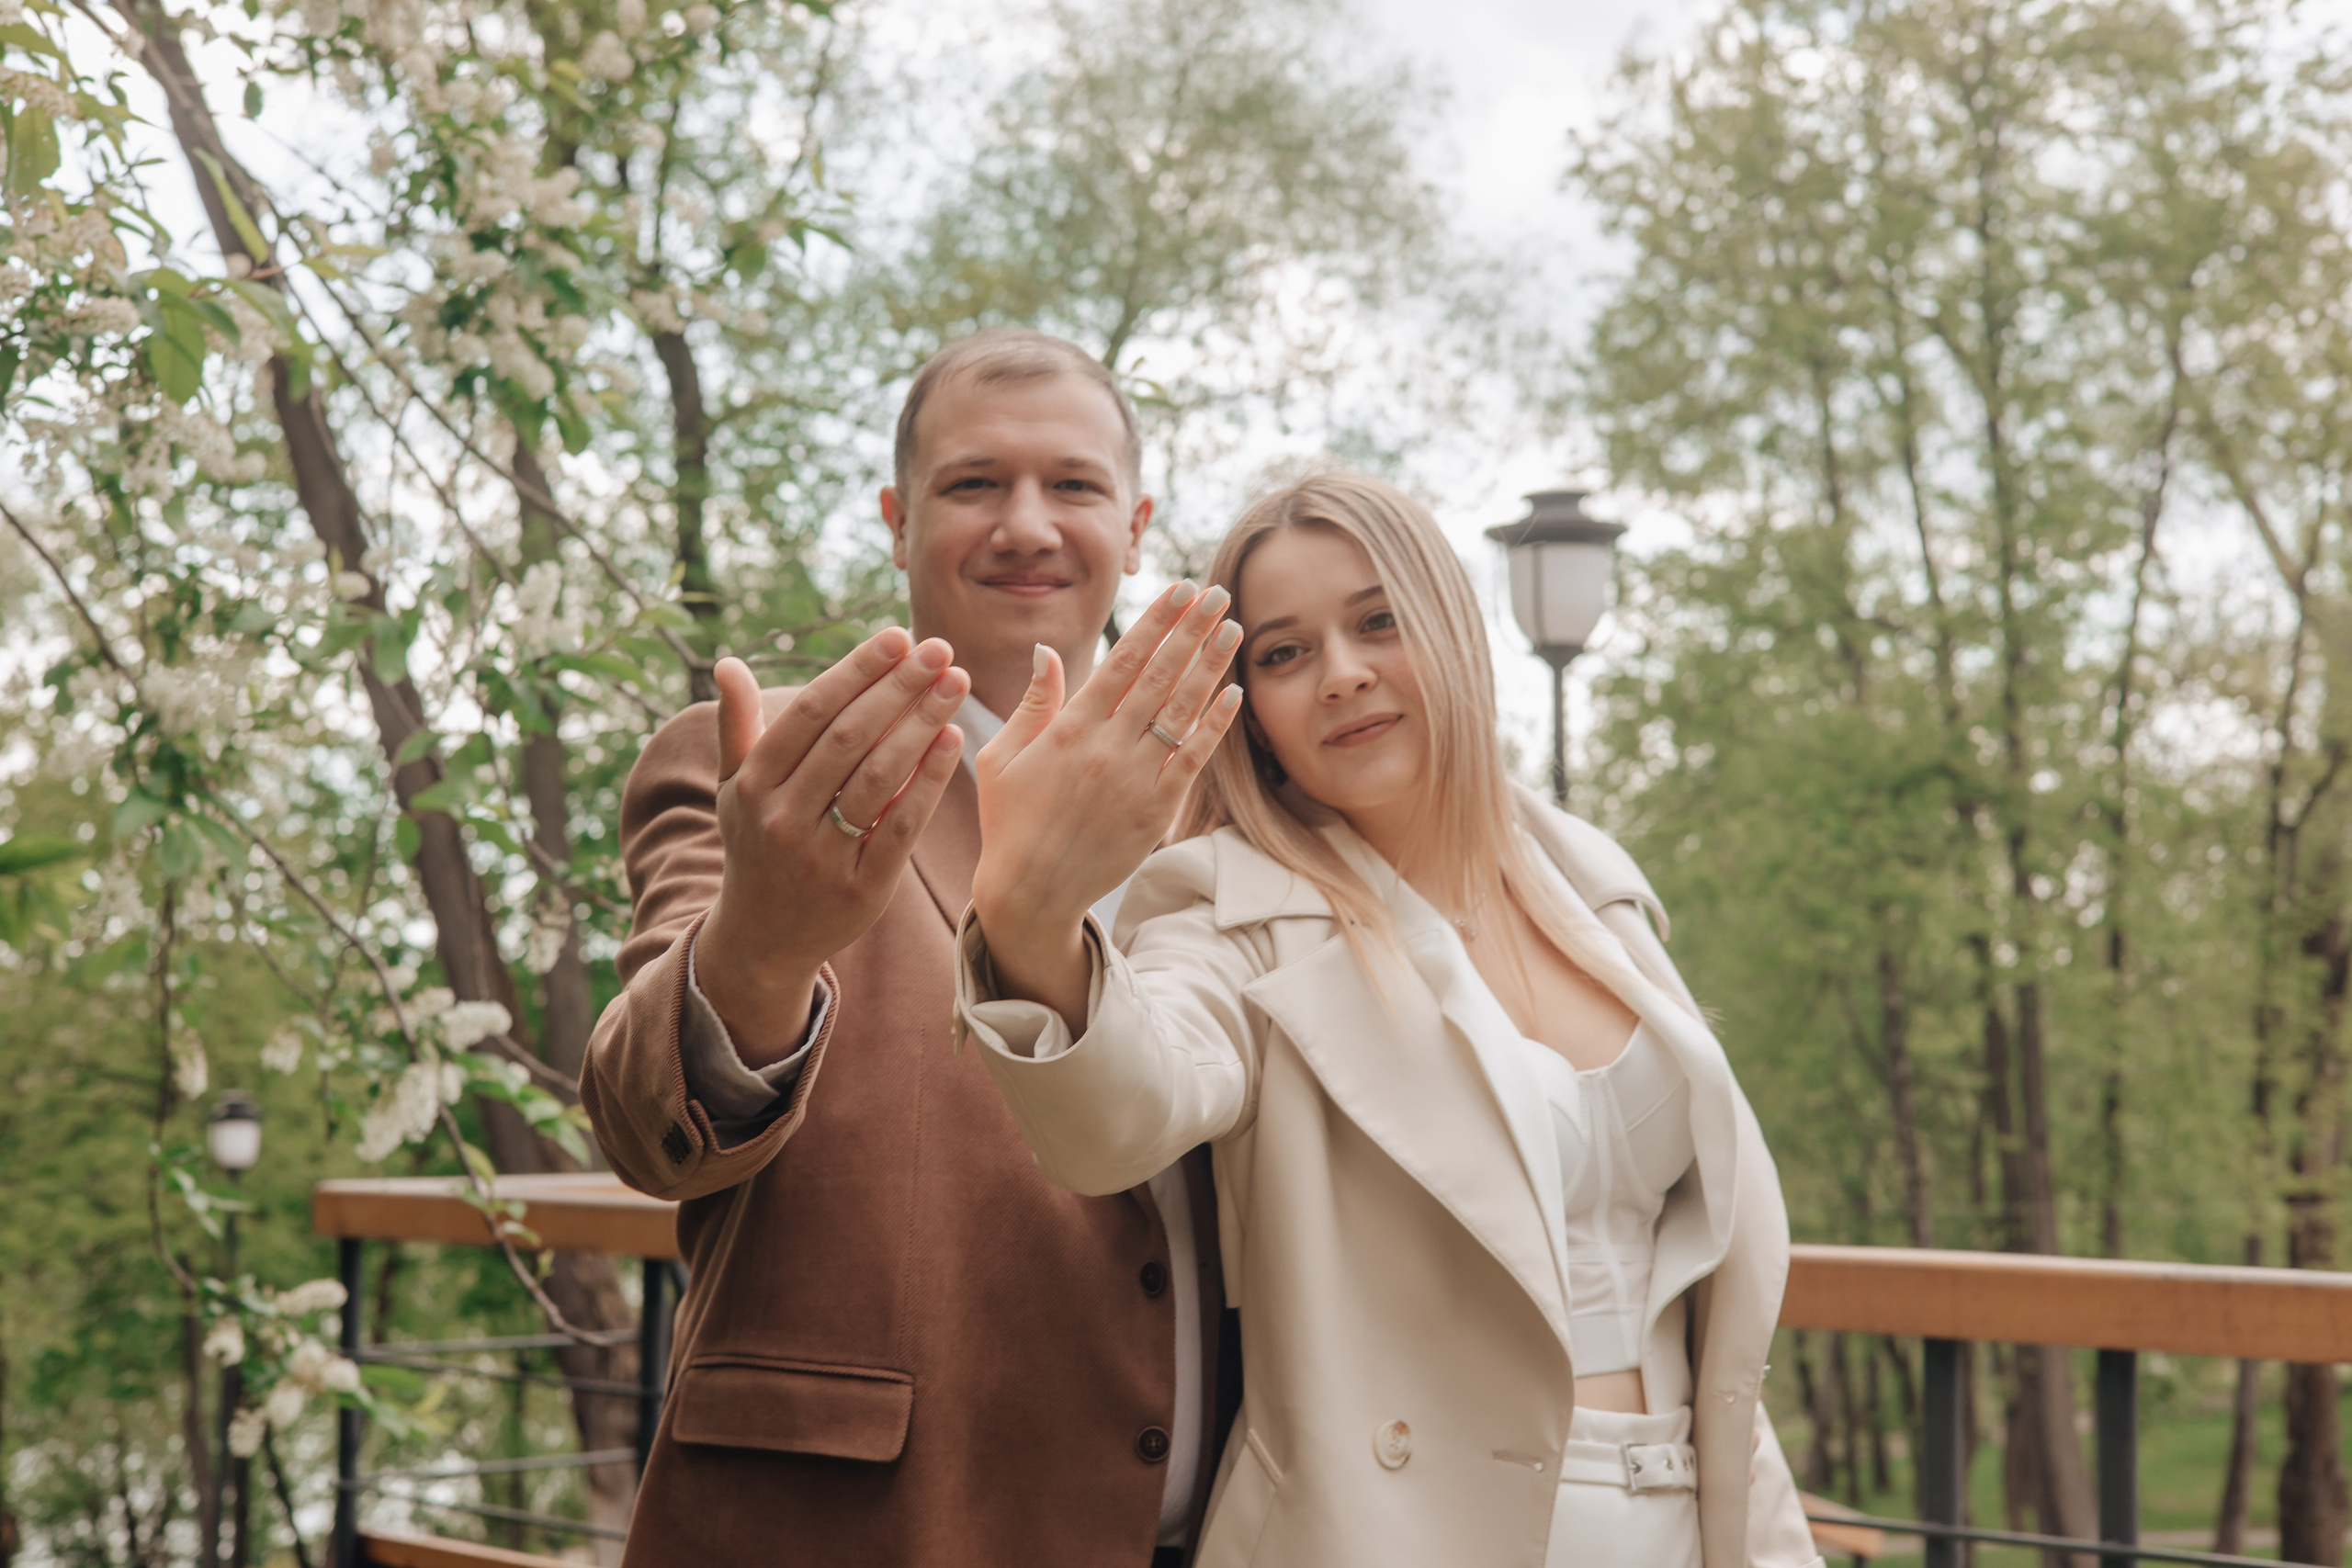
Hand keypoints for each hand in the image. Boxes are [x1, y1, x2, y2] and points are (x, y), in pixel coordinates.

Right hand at [696, 631, 968, 1065]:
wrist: (763, 939)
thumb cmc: (756, 845)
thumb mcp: (733, 790)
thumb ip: (736, 727)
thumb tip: (728, 664)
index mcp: (752, 786)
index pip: (809, 714)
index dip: (854, 672)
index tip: (896, 636)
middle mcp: (782, 819)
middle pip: (849, 739)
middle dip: (899, 687)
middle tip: (941, 649)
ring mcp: (822, 857)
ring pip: (879, 778)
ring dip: (922, 724)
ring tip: (957, 685)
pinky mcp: (863, 888)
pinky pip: (903, 826)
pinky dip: (930, 782)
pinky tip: (954, 742)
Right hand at [970, 581, 1243, 1024]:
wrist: (1030, 893)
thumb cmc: (1010, 821)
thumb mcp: (1004, 757)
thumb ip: (1033, 702)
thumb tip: (1045, 649)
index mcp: (1070, 727)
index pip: (1123, 659)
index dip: (1157, 620)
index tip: (1181, 589)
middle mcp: (1106, 747)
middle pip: (1160, 674)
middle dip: (1192, 629)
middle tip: (1219, 593)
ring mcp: (1135, 779)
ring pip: (1181, 709)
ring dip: (1211, 665)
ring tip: (1233, 629)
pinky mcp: (1156, 812)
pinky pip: (1192, 759)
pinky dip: (1215, 724)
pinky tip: (1234, 693)